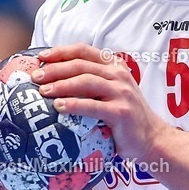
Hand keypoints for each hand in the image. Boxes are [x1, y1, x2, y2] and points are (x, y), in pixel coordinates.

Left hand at [34, 44, 168, 162]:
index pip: (84, 51)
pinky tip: (59, 106)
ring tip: (42, 91)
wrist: (152, 139)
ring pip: (85, 81)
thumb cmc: (125, 116)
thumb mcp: (111, 91)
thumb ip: (92, 81)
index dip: (61, 52)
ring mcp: (121, 92)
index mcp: (114, 66)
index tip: (41, 58)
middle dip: (55, 69)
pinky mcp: (121, 112)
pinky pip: (93, 105)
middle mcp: (119, 75)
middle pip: (81, 65)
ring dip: (61, 84)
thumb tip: (54, 79)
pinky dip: (74, 104)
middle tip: (36, 77)